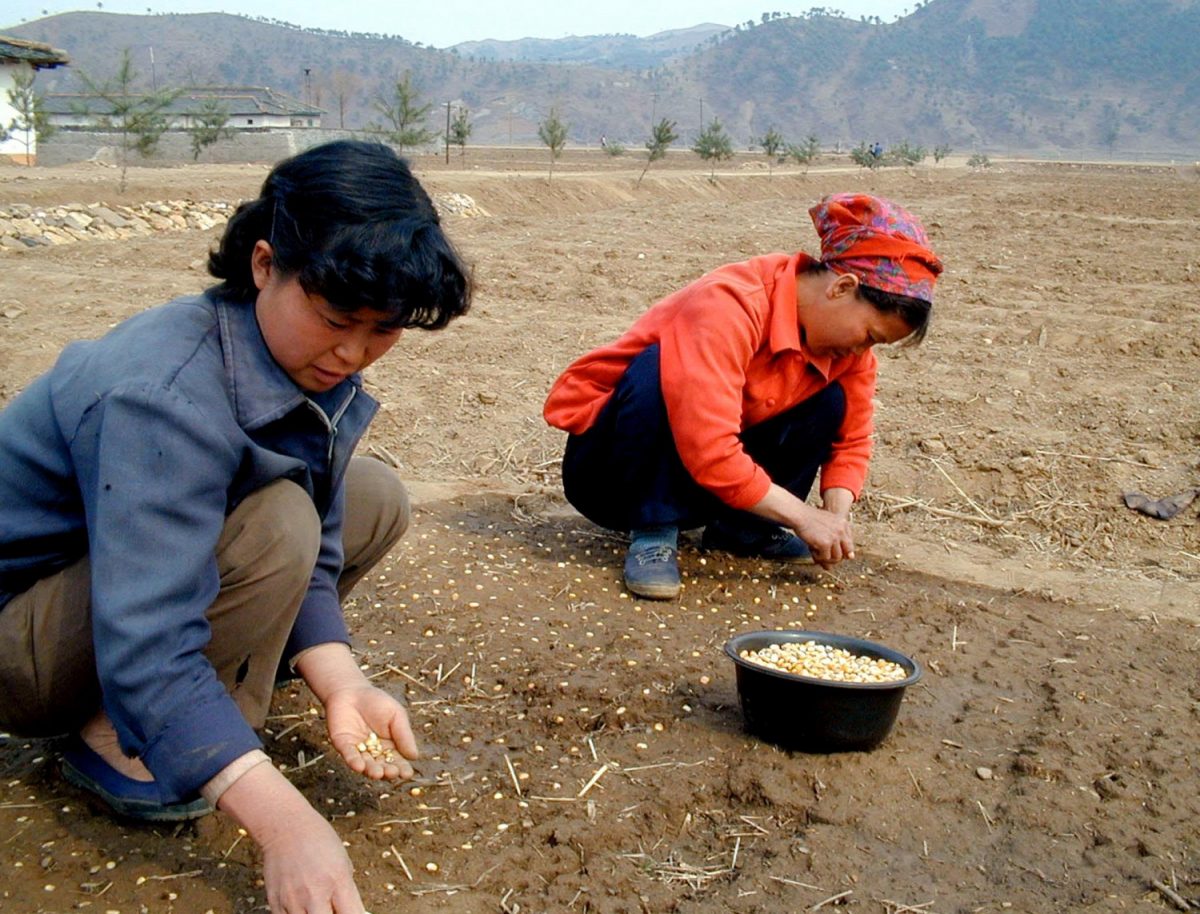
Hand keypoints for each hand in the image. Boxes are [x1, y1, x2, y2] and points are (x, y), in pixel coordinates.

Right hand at [260, 806, 363, 913]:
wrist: (286, 827)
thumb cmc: (319, 841)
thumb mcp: (343, 862)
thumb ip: (347, 892)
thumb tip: (352, 913)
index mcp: (338, 880)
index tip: (354, 913)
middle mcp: (315, 893)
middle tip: (333, 909)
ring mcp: (293, 900)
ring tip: (318, 905)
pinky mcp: (275, 902)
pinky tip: (302, 907)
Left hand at [294, 643, 418, 780]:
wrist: (352, 690)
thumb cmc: (377, 702)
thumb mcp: (396, 715)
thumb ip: (404, 735)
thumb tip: (415, 757)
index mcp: (390, 746)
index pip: (398, 761)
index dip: (402, 768)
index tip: (407, 774)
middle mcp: (374, 752)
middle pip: (382, 766)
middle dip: (387, 771)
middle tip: (391, 773)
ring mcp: (358, 750)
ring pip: (366, 764)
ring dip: (371, 770)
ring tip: (377, 773)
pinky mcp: (343, 745)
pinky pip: (349, 755)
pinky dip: (354, 762)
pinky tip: (359, 766)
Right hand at [750, 483, 854, 569]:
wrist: (799, 515)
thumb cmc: (809, 520)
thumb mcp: (825, 527)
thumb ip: (830, 542)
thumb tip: (830, 567)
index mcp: (843, 524)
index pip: (849, 545)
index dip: (843, 553)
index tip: (834, 555)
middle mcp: (841, 530)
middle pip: (846, 554)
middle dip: (835, 559)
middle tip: (824, 559)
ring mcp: (834, 537)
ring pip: (836, 558)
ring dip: (825, 559)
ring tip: (816, 554)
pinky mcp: (825, 543)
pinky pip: (825, 558)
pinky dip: (817, 557)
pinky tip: (811, 550)